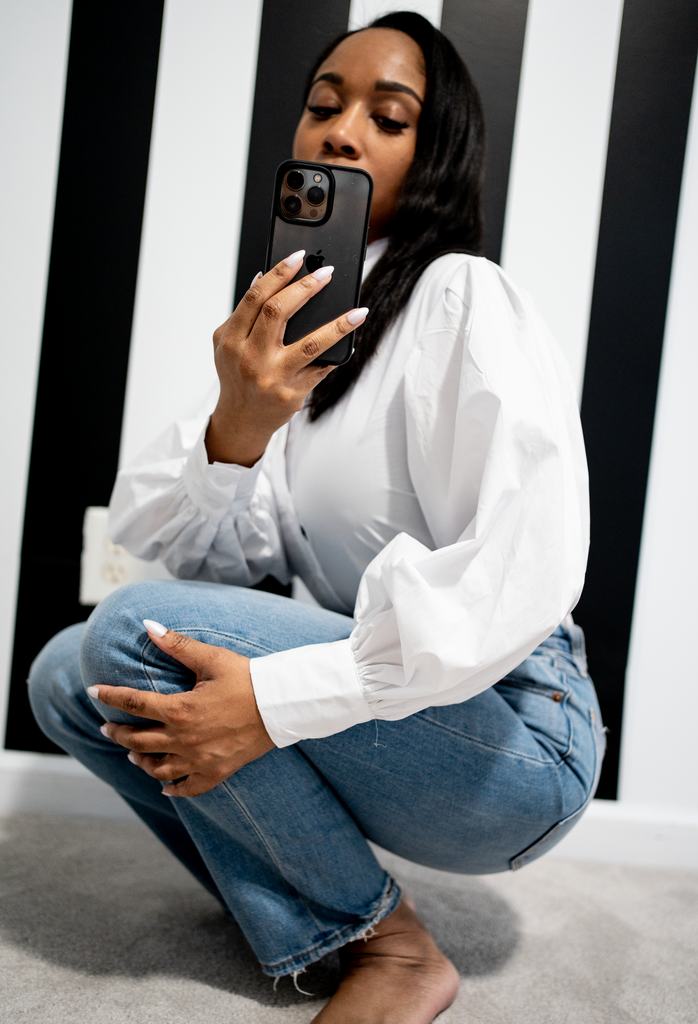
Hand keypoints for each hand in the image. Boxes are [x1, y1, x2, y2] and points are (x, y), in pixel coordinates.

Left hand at [88, 622, 274, 796]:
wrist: (281, 704)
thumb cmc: (246, 678)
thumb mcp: (211, 659)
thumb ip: (177, 645)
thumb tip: (148, 626)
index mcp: (180, 709)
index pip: (134, 703)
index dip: (109, 696)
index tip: (93, 692)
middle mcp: (185, 738)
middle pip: (138, 740)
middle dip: (118, 732)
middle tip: (107, 728)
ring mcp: (200, 759)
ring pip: (158, 767)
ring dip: (140, 760)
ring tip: (132, 753)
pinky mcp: (216, 771)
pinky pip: (188, 787)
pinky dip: (173, 788)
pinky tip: (164, 786)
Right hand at [205, 250, 367, 465]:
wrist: (241, 419)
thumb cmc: (237, 374)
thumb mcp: (228, 343)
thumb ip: (244, 313)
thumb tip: (265, 276)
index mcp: (230, 339)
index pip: (256, 297)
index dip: (279, 273)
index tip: (299, 257)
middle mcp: (249, 357)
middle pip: (278, 312)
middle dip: (307, 287)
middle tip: (328, 272)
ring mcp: (272, 377)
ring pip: (311, 343)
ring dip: (338, 324)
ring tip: (357, 311)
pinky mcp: (291, 393)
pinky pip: (320, 367)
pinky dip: (335, 352)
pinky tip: (350, 339)